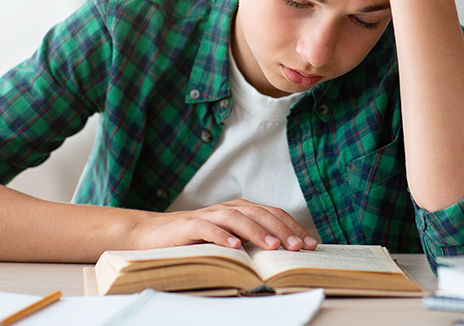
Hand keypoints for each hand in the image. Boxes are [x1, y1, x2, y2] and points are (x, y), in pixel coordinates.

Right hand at [131, 199, 317, 250]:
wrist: (153, 234)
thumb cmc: (195, 240)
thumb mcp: (228, 240)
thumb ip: (250, 241)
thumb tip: (285, 254)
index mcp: (240, 210)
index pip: (272, 214)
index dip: (293, 227)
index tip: (310, 245)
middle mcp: (227, 208)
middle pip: (259, 214)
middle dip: (281, 230)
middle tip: (297, 247)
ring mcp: (207, 215)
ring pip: (237, 218)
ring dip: (257, 232)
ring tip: (272, 246)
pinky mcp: (188, 226)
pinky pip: (207, 228)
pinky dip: (222, 235)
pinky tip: (234, 246)